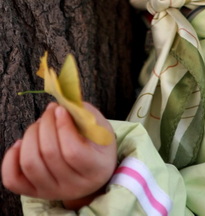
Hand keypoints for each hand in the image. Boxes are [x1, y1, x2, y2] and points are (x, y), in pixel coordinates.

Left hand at [1, 102, 116, 205]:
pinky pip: (13, 178)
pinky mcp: (34, 192)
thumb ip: (82, 114)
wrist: (92, 170)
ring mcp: (51, 191)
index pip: (72, 151)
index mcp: (94, 168)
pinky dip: (11, 157)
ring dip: (31, 135)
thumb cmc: (96, 144)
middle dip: (46, 124)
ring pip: (30, 163)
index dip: (63, 126)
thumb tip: (57, 106)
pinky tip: (22, 143)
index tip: (61, 109)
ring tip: (39, 124)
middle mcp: (73, 186)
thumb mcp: (99, 127)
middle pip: (49, 153)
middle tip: (50, 111)